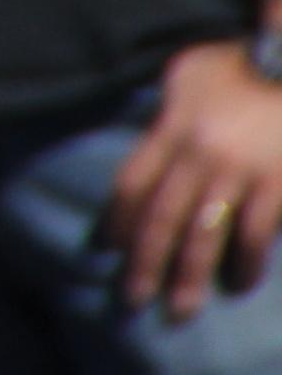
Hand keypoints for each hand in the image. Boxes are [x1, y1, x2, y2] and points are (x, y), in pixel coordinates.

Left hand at [106, 39, 281, 319]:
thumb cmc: (237, 64)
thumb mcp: (184, 76)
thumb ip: (165, 115)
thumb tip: (147, 148)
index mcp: (171, 127)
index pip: (132, 183)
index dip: (119, 220)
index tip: (109, 249)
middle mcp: (199, 154)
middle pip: (161, 217)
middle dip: (145, 262)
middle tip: (133, 300)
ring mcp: (240, 172)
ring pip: (204, 233)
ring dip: (190, 275)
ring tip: (181, 309)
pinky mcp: (278, 184)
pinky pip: (256, 233)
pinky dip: (246, 262)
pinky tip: (239, 283)